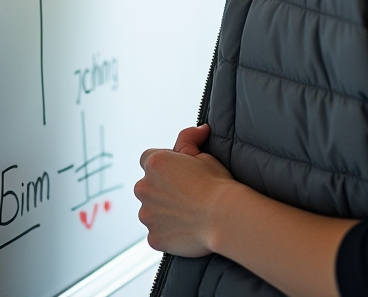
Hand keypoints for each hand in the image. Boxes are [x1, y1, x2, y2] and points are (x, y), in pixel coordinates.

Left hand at [134, 124, 235, 256]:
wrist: (223, 217)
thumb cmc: (215, 184)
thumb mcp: (203, 154)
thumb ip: (190, 139)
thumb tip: (199, 129)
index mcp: (154, 163)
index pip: (148, 159)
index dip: (164, 166)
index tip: (177, 174)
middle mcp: (144, 187)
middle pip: (147, 186)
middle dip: (160, 189)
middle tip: (184, 195)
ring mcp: (147, 215)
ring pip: (150, 211)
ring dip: (162, 211)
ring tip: (187, 214)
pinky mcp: (153, 237)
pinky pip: (157, 233)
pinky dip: (167, 232)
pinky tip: (185, 229)